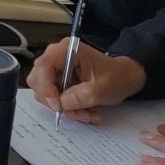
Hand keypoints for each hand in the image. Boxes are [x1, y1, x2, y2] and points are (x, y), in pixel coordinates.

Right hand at [27, 40, 146, 123]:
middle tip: (73, 112)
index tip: (58, 105)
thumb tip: (62, 103)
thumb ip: (82, 95)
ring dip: (64, 108)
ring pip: (45, 93)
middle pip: (38, 80)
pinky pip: (54, 98)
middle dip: (54, 100)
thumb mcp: (103, 88)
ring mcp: (57, 70)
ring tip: (85, 114)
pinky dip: (68, 108)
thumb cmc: (117, 76)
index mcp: (66, 50)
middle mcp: (56, 58)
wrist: (126, 77)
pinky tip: (85, 111)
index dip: (46, 86)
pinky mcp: (59, 81)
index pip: (43, 65)